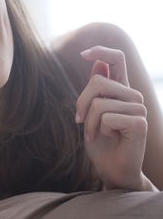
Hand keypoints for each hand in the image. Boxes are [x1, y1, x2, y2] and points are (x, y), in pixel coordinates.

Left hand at [76, 46, 147, 189]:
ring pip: (99, 102)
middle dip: (81, 101)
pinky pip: (106, 117)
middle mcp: (131, 95)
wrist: (110, 168)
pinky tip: (108, 138)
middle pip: (97, 81)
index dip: (100, 51)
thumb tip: (98, 63)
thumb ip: (96, 89)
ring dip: (89, 121)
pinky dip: (97, 130)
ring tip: (94, 133)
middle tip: (79, 120)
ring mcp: (138, 108)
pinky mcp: (139, 123)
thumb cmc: (100, 140)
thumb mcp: (92, 111)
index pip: (117, 58)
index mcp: (120, 89)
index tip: (82, 54)